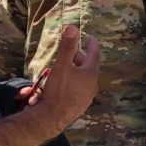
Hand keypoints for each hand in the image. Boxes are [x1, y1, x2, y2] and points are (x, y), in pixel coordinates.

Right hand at [23, 26, 99, 140]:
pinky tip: (63, 85)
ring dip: (76, 72)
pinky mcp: (79, 107)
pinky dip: (73, 83)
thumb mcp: (61, 65)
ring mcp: (86, 98)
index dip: (92, 45)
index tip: (90, 38)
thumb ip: (67, 46)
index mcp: (90, 74)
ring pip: (83, 80)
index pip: (94, 55)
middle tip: (72, 53)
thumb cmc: (57, 90)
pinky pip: (78, 90)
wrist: (52, 118)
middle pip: (88, 68)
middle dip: (80, 58)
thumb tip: (73, 27)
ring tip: (66, 68)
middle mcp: (92, 86)